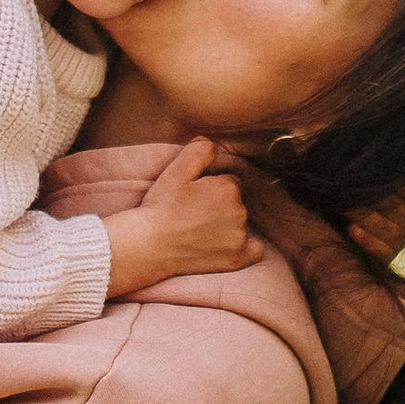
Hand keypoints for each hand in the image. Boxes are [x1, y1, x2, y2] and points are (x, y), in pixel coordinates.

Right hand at [102, 137, 261, 299]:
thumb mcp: (175, 171)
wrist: (149, 245)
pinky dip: (246, 247)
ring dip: (229, 225)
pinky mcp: (236, 259)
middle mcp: (239, 211)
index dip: (213, 189)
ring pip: (241, 224)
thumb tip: (214, 144)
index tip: (195, 198)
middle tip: (195, 214)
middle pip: (237, 203)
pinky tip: (229, 245)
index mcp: (228, 187)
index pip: (230, 183)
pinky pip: (255, 250)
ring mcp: (239, 237)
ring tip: (201, 231)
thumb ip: (200, 152)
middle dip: (221, 206)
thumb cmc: (160, 207)